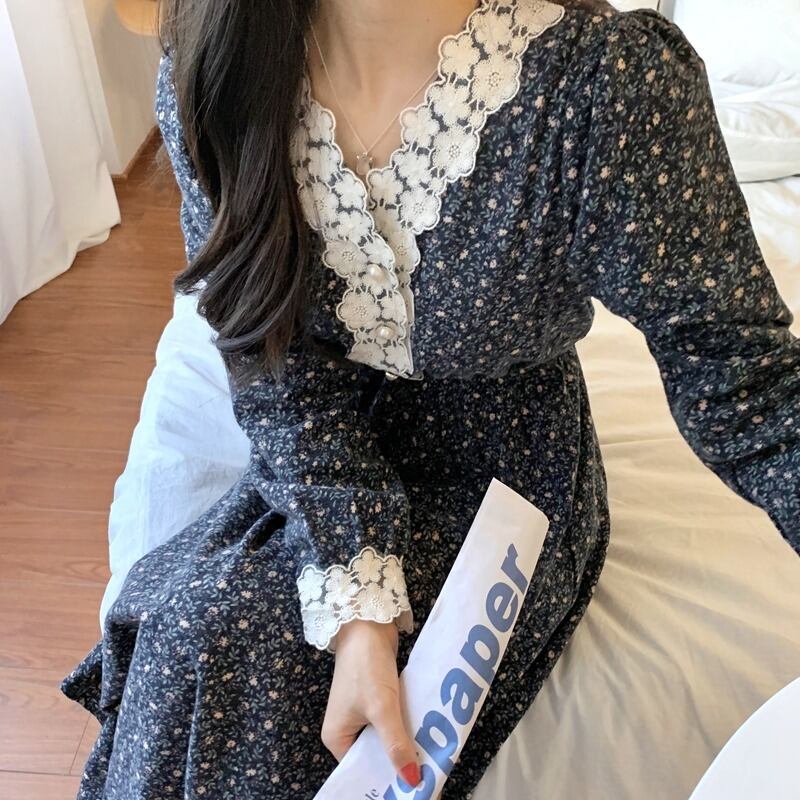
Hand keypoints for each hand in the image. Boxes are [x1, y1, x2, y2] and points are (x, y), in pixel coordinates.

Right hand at [322, 618, 421, 788]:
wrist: (368, 623)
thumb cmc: (365, 665)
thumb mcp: (381, 708)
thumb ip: (396, 743)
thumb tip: (412, 780)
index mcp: (337, 737)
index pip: (362, 770)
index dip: (385, 781)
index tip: (413, 790)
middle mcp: (348, 728)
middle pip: (377, 756)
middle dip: (400, 763)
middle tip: (427, 774)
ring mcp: (364, 712)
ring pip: (388, 738)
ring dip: (407, 743)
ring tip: (431, 757)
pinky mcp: (378, 698)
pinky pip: (394, 721)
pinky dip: (408, 725)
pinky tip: (426, 732)